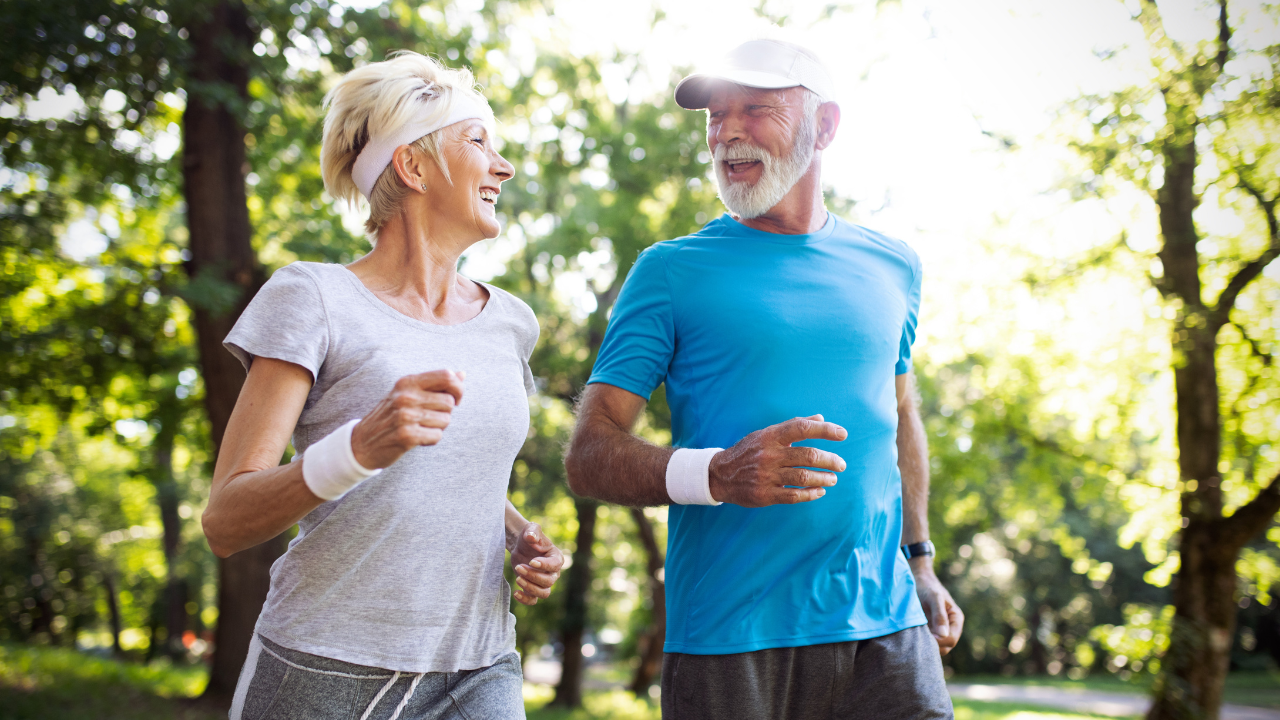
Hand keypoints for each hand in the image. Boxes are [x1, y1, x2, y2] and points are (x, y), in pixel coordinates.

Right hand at [351, 370, 465, 468]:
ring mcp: (405, 416)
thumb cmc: (391, 416)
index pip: (447, 376)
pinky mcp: (406, 436)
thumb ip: (435, 384)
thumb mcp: (408, 394)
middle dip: (445, 413)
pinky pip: (437, 436)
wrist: (361, 443)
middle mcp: (406, 396)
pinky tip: (417, 438)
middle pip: (449, 403)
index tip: (455, 399)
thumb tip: (462, 374)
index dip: (458, 388)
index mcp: (407, 381)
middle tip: (429, 418)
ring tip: (420, 427)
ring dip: (437, 427)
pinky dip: (431, 440)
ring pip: (446, 421)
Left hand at [509, 522, 563, 605]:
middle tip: (519, 567)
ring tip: (517, 578)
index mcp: (556, 557)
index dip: (544, 565)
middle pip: (548, 581)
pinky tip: (516, 592)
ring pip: (543, 593)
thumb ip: (532, 531)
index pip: (555, 565)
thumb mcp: (530, 529)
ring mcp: (544, 582)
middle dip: (532, 576)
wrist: (521, 546)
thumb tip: (531, 537)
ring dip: (530, 588)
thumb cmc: (529, 536)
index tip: (531, 561)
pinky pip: (533, 601)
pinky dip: (525, 600)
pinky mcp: (533, 589)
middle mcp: (553, 572)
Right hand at [706, 414, 847, 506]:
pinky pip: (793, 495)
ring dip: (823, 478)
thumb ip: (793, 426)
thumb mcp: (766, 434)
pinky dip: (810, 494)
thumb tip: (820, 418)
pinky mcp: (764, 494)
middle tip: (841, 465)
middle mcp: (769, 455)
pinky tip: (819, 491)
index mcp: (770, 436)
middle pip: (807, 455)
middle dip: (830, 460)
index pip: (802, 428)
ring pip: (803, 477)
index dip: (825, 430)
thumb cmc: (749, 451)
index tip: (842, 434)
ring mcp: (766, 475)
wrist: (719, 474)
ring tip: (833, 478)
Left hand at [912, 559, 963, 655]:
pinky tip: (911, 635)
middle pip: (945, 647)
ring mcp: (939, 630)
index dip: (940, 641)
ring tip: (914, 635)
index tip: (926, 636)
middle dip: (933, 645)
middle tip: (917, 637)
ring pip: (935, 647)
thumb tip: (943, 635)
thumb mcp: (934, 597)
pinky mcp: (928, 630)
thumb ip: (939, 615)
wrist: (915, 579)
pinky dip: (920, 642)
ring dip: (926, 645)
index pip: (951, 639)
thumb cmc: (927, 586)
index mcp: (956, 619)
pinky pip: (926, 642)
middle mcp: (950, 627)